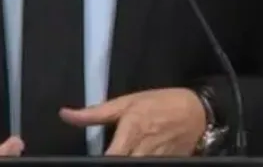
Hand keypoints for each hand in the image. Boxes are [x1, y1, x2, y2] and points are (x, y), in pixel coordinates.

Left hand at [59, 88, 206, 155]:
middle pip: (123, 164)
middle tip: (103, 159)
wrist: (195, 111)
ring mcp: (156, 160)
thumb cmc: (159, 103)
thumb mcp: (125, 102)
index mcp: (131, 131)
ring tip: (122, 155)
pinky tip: (135, 158)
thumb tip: (66, 114)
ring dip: (127, 163)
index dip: (100, 161)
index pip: (111, 157)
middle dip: (110, 163)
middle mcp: (144, 149)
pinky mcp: (167, 164)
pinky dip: (139, 165)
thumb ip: (94, 113)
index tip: (90, 160)